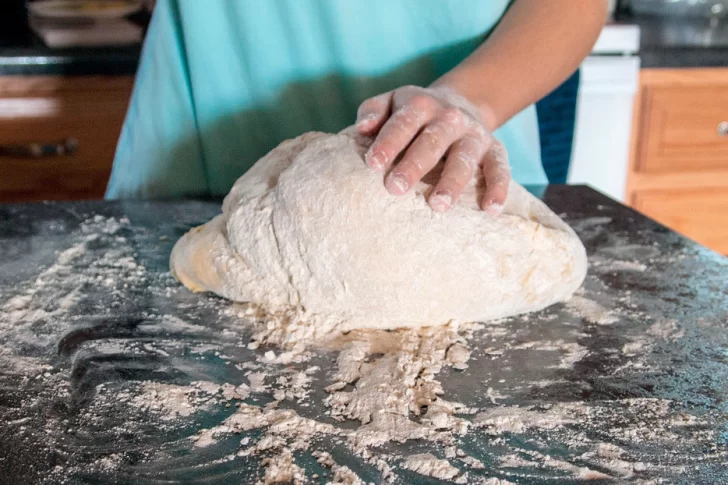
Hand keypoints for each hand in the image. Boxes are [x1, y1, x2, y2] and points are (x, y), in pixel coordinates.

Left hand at [356, 85, 509, 214]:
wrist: (460, 103)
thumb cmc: (414, 113)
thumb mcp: (391, 102)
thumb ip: (372, 111)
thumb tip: (361, 129)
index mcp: (420, 105)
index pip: (403, 123)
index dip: (388, 142)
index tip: (372, 164)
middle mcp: (449, 118)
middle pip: (432, 141)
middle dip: (414, 165)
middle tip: (395, 189)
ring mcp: (474, 134)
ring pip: (464, 157)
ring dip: (452, 181)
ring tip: (437, 205)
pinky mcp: (495, 149)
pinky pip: (500, 168)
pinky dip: (498, 187)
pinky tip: (490, 209)